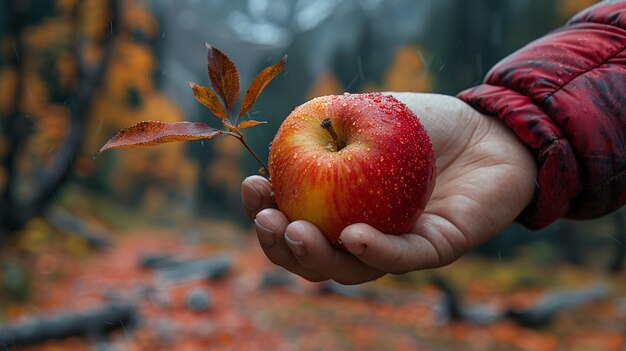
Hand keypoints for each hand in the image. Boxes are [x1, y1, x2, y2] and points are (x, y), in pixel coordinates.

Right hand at [241, 93, 536, 283]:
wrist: (489, 128)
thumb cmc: (425, 124)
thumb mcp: (370, 115)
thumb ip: (331, 124)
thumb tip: (288, 133)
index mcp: (340, 205)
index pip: (293, 218)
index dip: (266, 210)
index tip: (252, 186)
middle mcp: (362, 231)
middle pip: (313, 257)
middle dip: (281, 245)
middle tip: (268, 221)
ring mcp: (396, 244)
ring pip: (350, 268)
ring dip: (318, 256)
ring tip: (296, 232)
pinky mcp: (434, 248)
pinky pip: (401, 256)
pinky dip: (375, 249)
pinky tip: (353, 235)